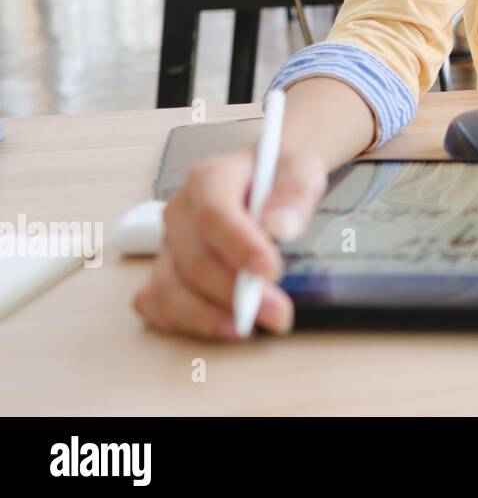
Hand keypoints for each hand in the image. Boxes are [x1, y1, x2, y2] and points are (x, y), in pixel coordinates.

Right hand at [132, 148, 327, 339]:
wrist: (267, 178)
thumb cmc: (279, 174)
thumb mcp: (301, 168)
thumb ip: (294, 192)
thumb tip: (280, 227)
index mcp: (208, 179)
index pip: (214, 214)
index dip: (240, 246)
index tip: (270, 271)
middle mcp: (181, 212)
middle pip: (194, 259)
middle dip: (234, 293)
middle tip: (278, 313)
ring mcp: (169, 244)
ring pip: (168, 287)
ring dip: (207, 315)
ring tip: (247, 328)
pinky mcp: (167, 270)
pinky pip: (157, 303)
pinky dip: (182, 321)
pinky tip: (220, 327)